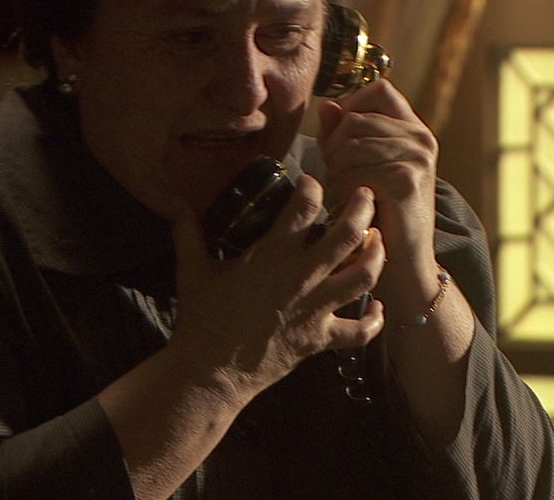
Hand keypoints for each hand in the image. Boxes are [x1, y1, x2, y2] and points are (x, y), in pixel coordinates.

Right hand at [166, 177, 385, 401]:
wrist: (211, 372)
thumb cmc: (202, 318)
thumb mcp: (191, 269)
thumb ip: (187, 231)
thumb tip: (174, 201)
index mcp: (273, 255)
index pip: (305, 207)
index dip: (312, 187)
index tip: (310, 182)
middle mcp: (303, 277)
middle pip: (349, 234)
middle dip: (363, 208)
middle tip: (365, 195)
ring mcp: (316, 308)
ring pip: (363, 276)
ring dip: (377, 254)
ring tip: (377, 238)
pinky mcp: (320, 338)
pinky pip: (359, 331)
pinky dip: (374, 320)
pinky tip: (379, 308)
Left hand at [317, 79, 438, 267]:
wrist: (404, 265)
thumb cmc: (379, 216)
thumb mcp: (361, 167)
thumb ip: (344, 135)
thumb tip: (328, 107)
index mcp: (414, 129)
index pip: (378, 89)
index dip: (350, 105)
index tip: (339, 137)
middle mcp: (421, 138)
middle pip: (353, 119)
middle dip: (334, 151)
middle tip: (340, 182)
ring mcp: (417, 158)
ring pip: (349, 145)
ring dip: (335, 175)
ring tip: (345, 197)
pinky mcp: (406, 180)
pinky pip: (352, 172)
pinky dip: (341, 194)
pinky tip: (350, 209)